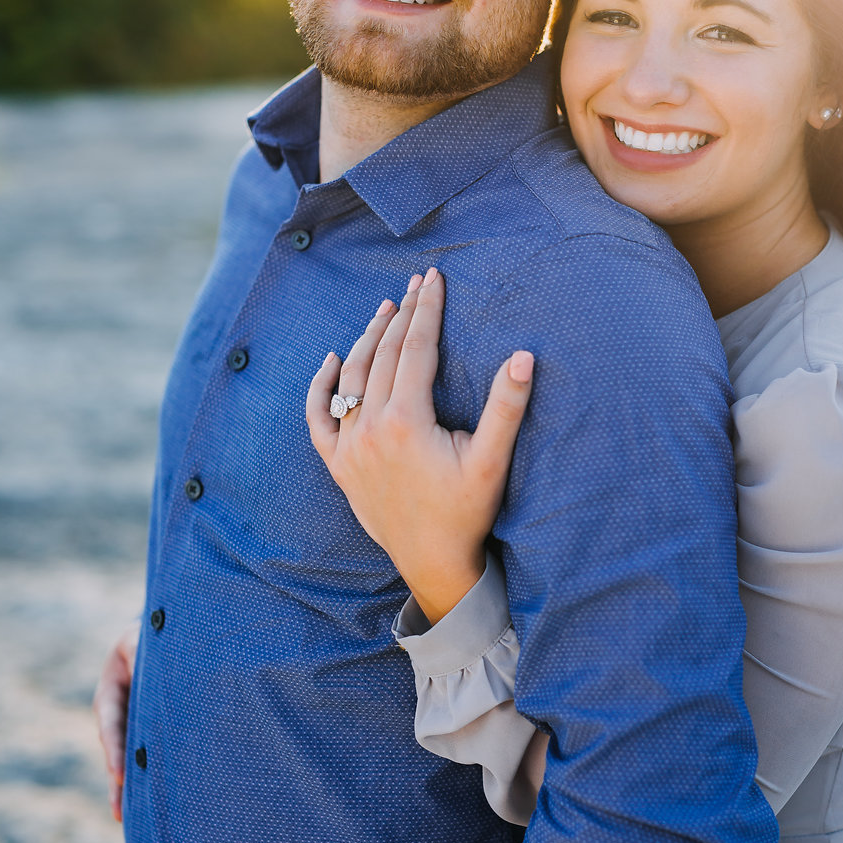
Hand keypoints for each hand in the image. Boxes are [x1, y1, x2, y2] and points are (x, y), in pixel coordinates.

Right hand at [93, 621, 138, 820]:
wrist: (160, 638)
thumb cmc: (148, 637)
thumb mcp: (138, 640)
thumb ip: (139, 653)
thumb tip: (143, 663)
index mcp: (110, 694)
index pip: (111, 726)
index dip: (115, 750)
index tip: (120, 775)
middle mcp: (118, 716)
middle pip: (117, 752)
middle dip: (118, 781)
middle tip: (121, 811)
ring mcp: (132, 726)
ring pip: (130, 760)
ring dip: (129, 788)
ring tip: (128, 819)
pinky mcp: (149, 732)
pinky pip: (148, 755)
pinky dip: (148, 776)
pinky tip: (152, 803)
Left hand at [306, 268, 533, 624]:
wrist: (433, 563)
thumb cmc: (467, 513)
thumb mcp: (492, 461)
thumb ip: (507, 408)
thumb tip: (523, 357)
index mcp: (406, 421)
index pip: (415, 349)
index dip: (426, 310)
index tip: (434, 279)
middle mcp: (370, 429)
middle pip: (382, 356)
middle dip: (401, 316)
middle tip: (416, 284)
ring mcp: (349, 448)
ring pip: (350, 378)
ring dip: (367, 340)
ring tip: (384, 310)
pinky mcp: (338, 465)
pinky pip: (319, 418)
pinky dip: (321, 386)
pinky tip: (330, 360)